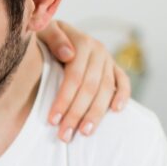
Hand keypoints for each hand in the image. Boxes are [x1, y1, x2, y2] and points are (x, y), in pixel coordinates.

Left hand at [37, 20, 131, 142]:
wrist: (55, 31)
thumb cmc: (44, 36)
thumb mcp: (43, 30)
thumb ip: (53, 38)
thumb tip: (68, 55)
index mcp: (81, 42)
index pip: (74, 76)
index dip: (64, 99)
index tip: (52, 120)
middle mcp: (98, 51)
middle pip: (90, 87)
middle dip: (77, 114)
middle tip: (65, 135)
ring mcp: (108, 60)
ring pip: (106, 89)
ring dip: (96, 113)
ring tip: (85, 133)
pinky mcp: (114, 67)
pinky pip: (123, 81)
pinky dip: (123, 95)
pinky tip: (116, 111)